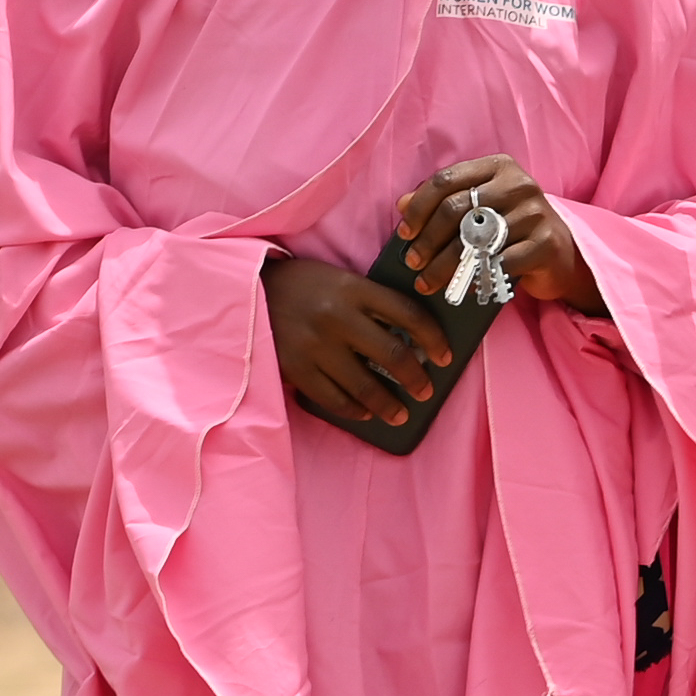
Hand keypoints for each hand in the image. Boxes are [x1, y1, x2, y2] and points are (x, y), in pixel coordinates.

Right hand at [265, 254, 458, 433]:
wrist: (249, 288)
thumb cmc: (304, 286)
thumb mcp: (341, 280)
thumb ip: (371, 303)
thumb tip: (410, 338)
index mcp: (354, 289)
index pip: (408, 313)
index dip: (434, 337)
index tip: (446, 355)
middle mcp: (337, 316)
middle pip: (392, 354)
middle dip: (416, 378)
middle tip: (426, 391)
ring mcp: (315, 345)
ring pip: (364, 385)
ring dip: (388, 405)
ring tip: (401, 414)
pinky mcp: (295, 367)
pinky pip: (332, 397)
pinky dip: (352, 409)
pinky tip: (364, 413)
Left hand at [393, 154, 593, 311]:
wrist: (561, 256)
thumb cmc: (513, 229)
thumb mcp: (479, 208)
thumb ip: (443, 201)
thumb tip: (401, 204)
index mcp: (498, 167)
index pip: (446, 180)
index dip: (419, 208)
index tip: (405, 234)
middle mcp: (519, 184)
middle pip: (456, 209)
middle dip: (427, 241)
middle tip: (413, 263)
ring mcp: (535, 213)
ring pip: (473, 241)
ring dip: (444, 266)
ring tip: (428, 282)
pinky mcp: (545, 243)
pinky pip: (499, 263)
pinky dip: (475, 278)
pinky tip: (463, 288)